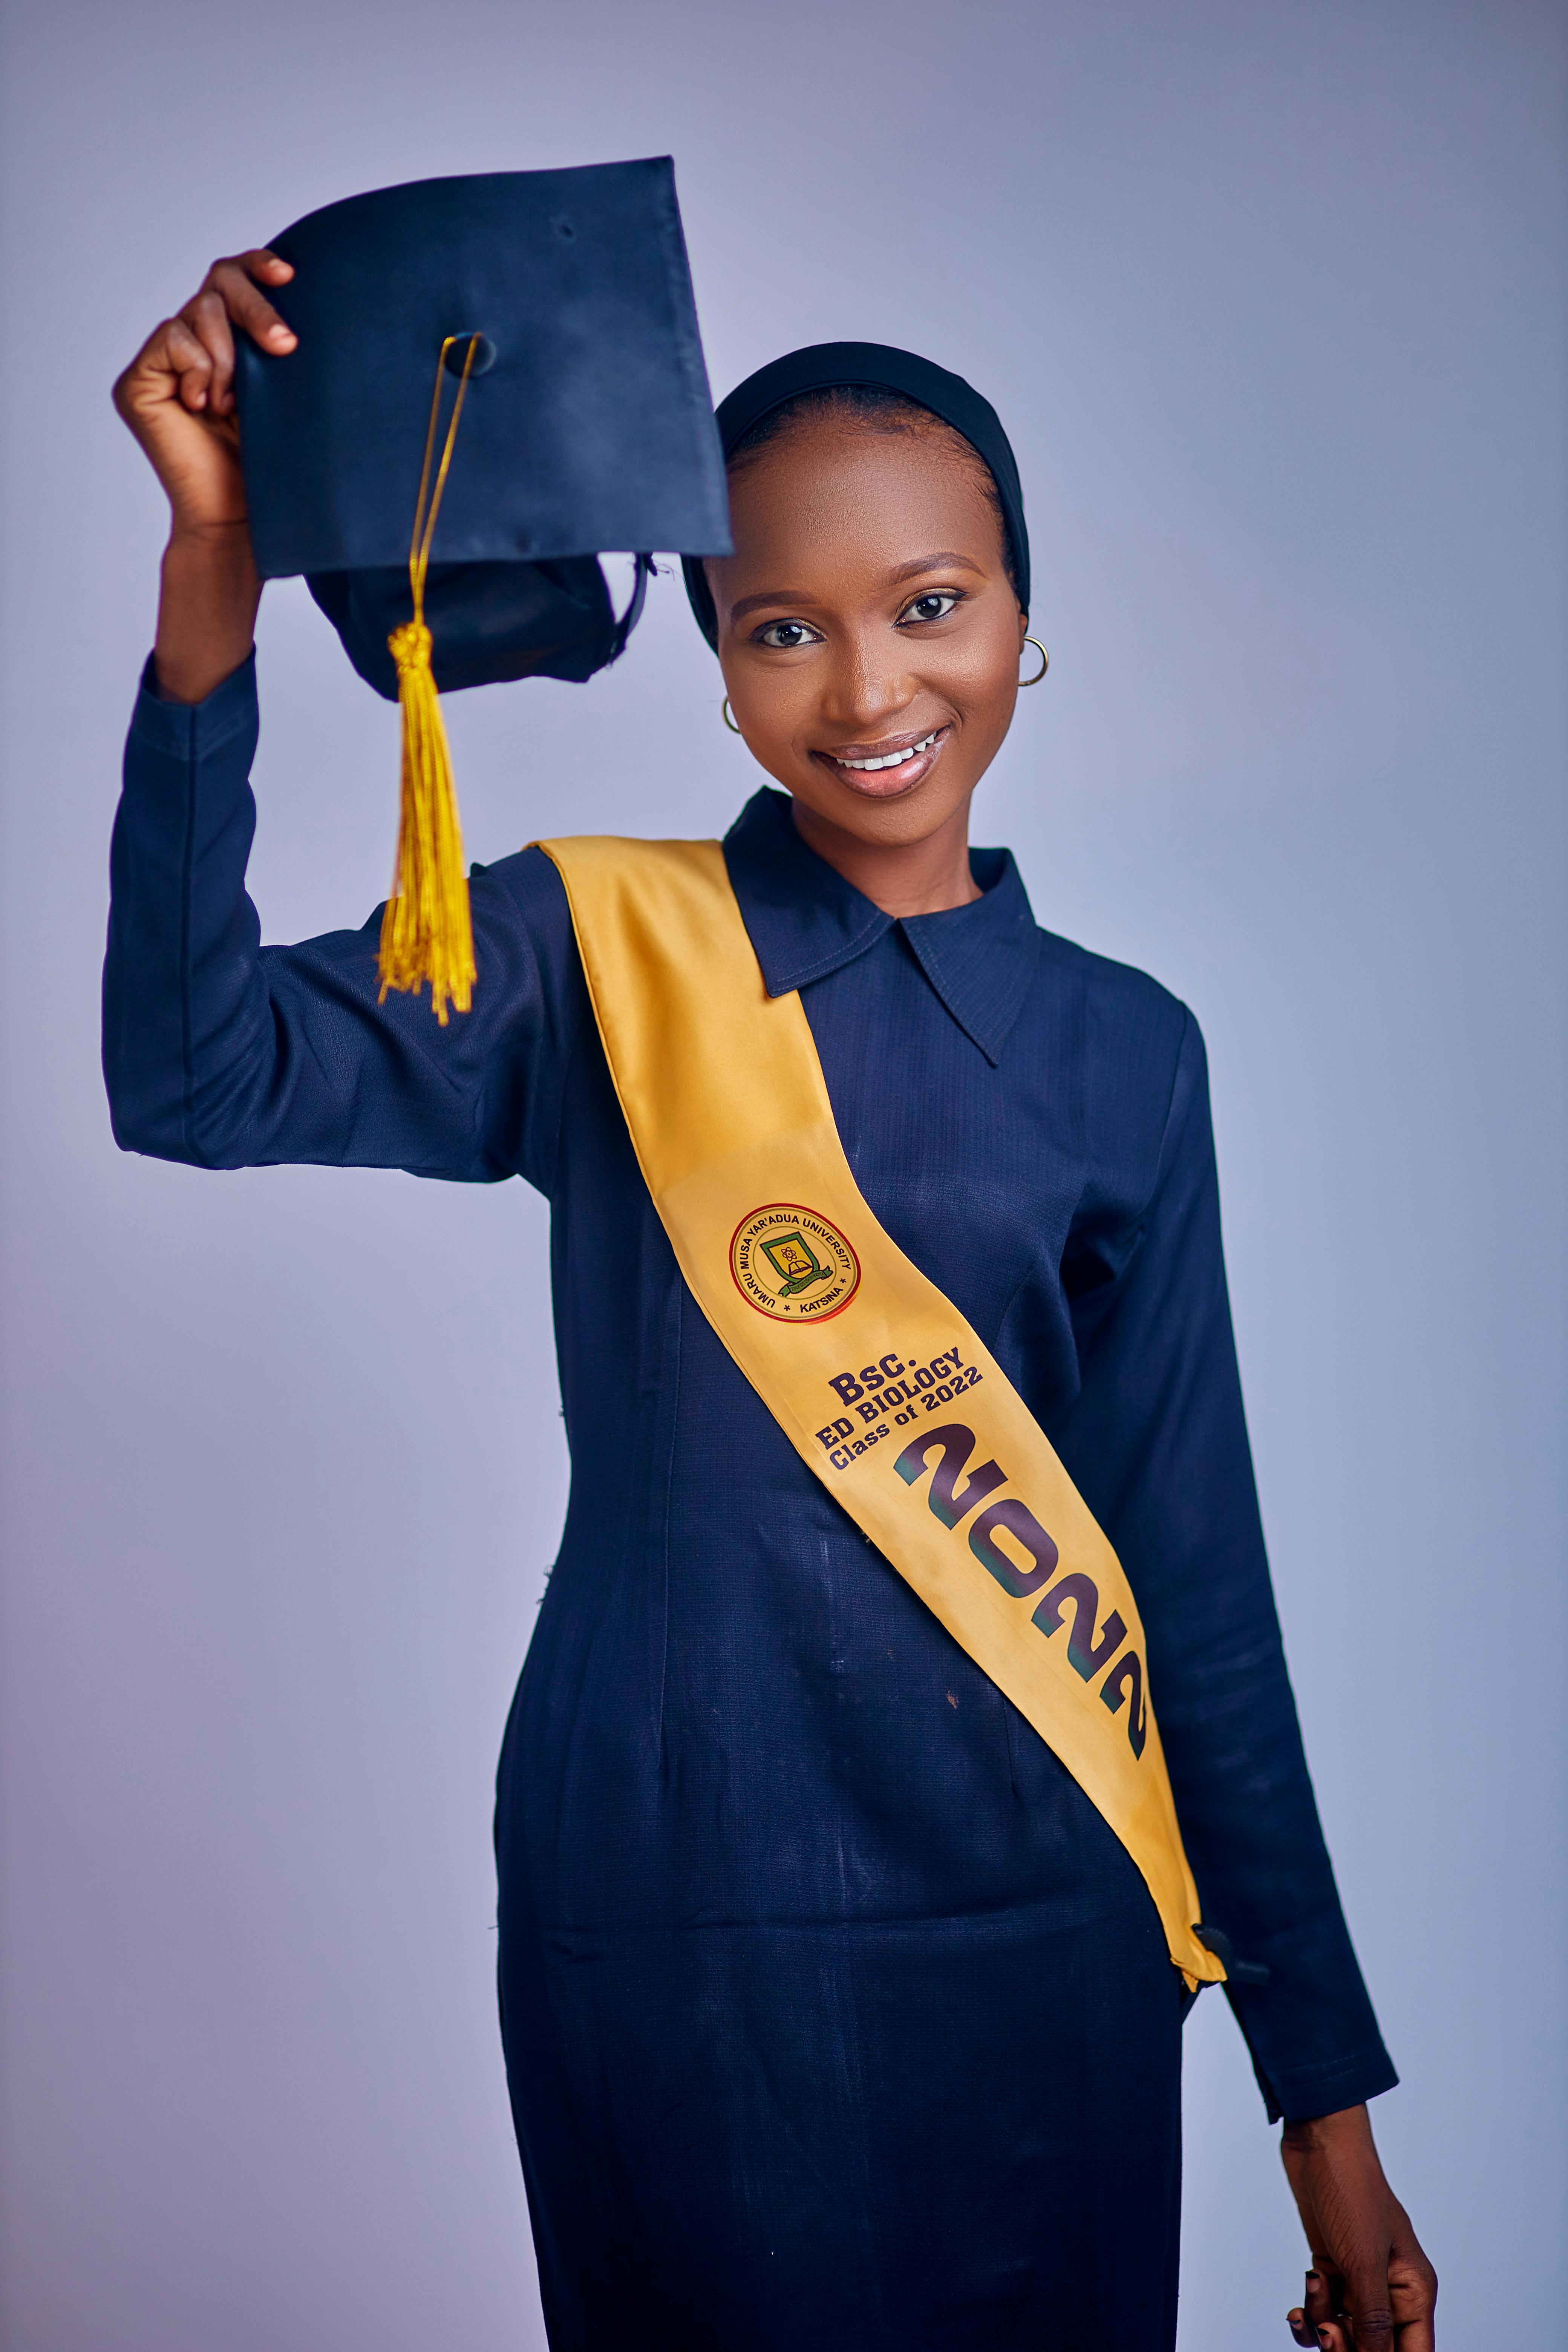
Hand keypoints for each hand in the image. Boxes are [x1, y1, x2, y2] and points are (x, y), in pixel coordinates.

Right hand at [112, 249, 296, 535]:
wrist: (239, 520)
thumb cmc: (270, 465)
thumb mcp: (283, 392)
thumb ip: (274, 343)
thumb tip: (295, 288)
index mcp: (224, 343)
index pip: (233, 279)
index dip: (257, 266)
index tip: (289, 276)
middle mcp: (189, 346)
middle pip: (217, 283)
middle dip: (254, 307)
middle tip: (284, 347)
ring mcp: (160, 363)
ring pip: (198, 312)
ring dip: (229, 356)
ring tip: (234, 405)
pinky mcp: (137, 382)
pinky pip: (172, 339)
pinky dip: (199, 368)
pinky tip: (204, 408)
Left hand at [1282, 2104, 1436, 2347]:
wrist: (1319, 2144)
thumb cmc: (1351, 2190)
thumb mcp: (1364, 2262)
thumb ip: (1373, 2320)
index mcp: (1414, 2290)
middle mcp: (1390, 2290)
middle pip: (1375, 2348)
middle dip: (1347, 2348)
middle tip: (1328, 2331)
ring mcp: (1359, 2279)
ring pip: (1345, 2333)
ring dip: (1323, 2327)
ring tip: (1314, 2294)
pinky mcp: (1332, 2268)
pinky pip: (1323, 2312)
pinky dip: (1310, 2313)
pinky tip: (1300, 2302)